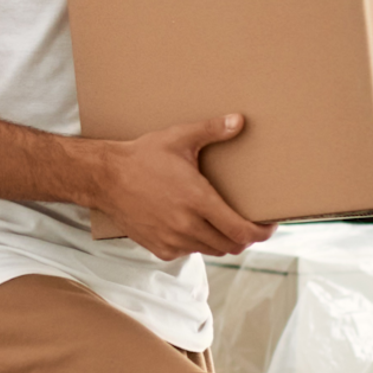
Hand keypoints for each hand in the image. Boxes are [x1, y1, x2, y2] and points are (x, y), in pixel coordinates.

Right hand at [89, 115, 276, 259]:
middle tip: (247, 222)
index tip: (268, 225)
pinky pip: (189, 252)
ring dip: (221, 240)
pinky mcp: (160, 248)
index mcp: (198, 201)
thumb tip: (239, 121)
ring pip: (211, 250)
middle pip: (231, 246)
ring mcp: (172, 240)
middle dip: (244, 237)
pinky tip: (193, 224)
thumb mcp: (179, 138)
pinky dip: (197, 243)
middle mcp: (187, 226)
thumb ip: (212, 130)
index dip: (261, 233)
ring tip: (222, 223)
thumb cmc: (143, 156)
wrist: (104, 178)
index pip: (241, 232)